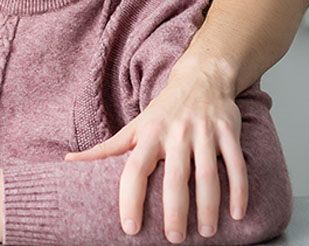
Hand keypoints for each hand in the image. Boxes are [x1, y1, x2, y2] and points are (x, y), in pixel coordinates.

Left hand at [65, 63, 246, 243]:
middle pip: (174, 178)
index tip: (130, 228)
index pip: (134, 170)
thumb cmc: (163, 111)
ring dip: (209, 207)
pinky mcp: (228, 132)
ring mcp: (203, 132)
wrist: (200, 79)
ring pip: (208, 175)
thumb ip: (105, 149)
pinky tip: (237, 214)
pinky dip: (239, 191)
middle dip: (175, 211)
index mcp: (148, 135)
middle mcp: (175, 134)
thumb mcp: (133, 128)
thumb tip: (68, 161)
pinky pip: (236, 165)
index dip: (130, 199)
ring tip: (207, 233)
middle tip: (173, 239)